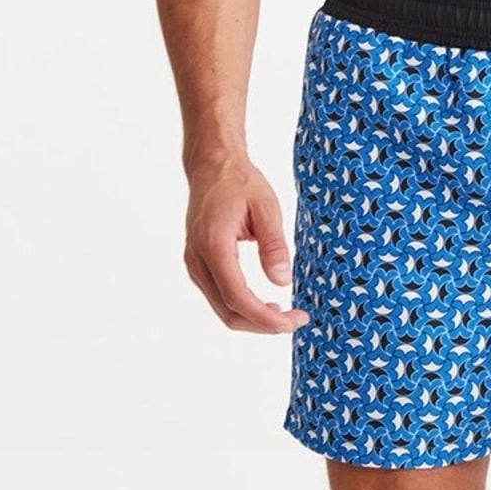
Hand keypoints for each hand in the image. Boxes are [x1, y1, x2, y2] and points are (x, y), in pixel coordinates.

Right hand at [183, 156, 309, 334]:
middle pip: (228, 311)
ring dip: (252, 318)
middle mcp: (198, 260)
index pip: (237, 297)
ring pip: (221, 308)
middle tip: (295, 320)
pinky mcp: (198, 263)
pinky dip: (241, 307)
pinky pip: (218, 296)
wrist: (211, 165)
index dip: (265, 318)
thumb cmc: (238, 181)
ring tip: (284, 313)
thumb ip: (274, 244)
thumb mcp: (266, 206)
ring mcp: (194, 263)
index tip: (292, 321)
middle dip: (262, 324)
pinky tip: (264, 303)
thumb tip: (283, 281)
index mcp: (214, 245)